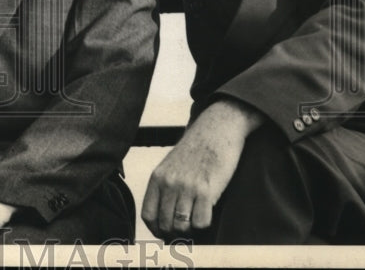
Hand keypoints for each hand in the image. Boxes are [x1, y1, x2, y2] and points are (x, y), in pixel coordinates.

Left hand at [141, 99, 262, 237]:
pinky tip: (208, 213)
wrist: (215, 130)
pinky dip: (204, 224)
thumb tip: (164, 218)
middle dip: (176, 233)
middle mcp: (169, 183)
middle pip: (165, 224)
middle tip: (187, 230)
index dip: (157, 230)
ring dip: (190, 231)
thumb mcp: (171, 166)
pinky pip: (201, 222)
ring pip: (182, 226)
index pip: (148, 215)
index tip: (166, 233)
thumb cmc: (195, 151)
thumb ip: (165, 188)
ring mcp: (187, 187)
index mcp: (157, 178)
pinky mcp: (207, 190)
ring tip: (197, 221)